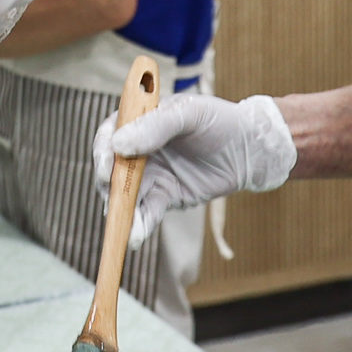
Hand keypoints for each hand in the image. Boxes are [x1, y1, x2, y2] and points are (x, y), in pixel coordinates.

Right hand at [94, 93, 294, 243]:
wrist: (249, 148)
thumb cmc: (219, 121)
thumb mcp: (190, 114)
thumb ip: (157, 126)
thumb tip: (119, 145)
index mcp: (138, 121)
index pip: (109, 135)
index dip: (102, 152)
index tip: (104, 168)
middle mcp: (138, 149)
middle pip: (111, 170)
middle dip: (109, 187)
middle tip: (114, 200)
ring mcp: (149, 175)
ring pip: (126, 196)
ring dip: (122, 213)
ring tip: (127, 228)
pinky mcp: (164, 197)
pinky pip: (146, 213)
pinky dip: (140, 225)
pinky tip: (137, 236)